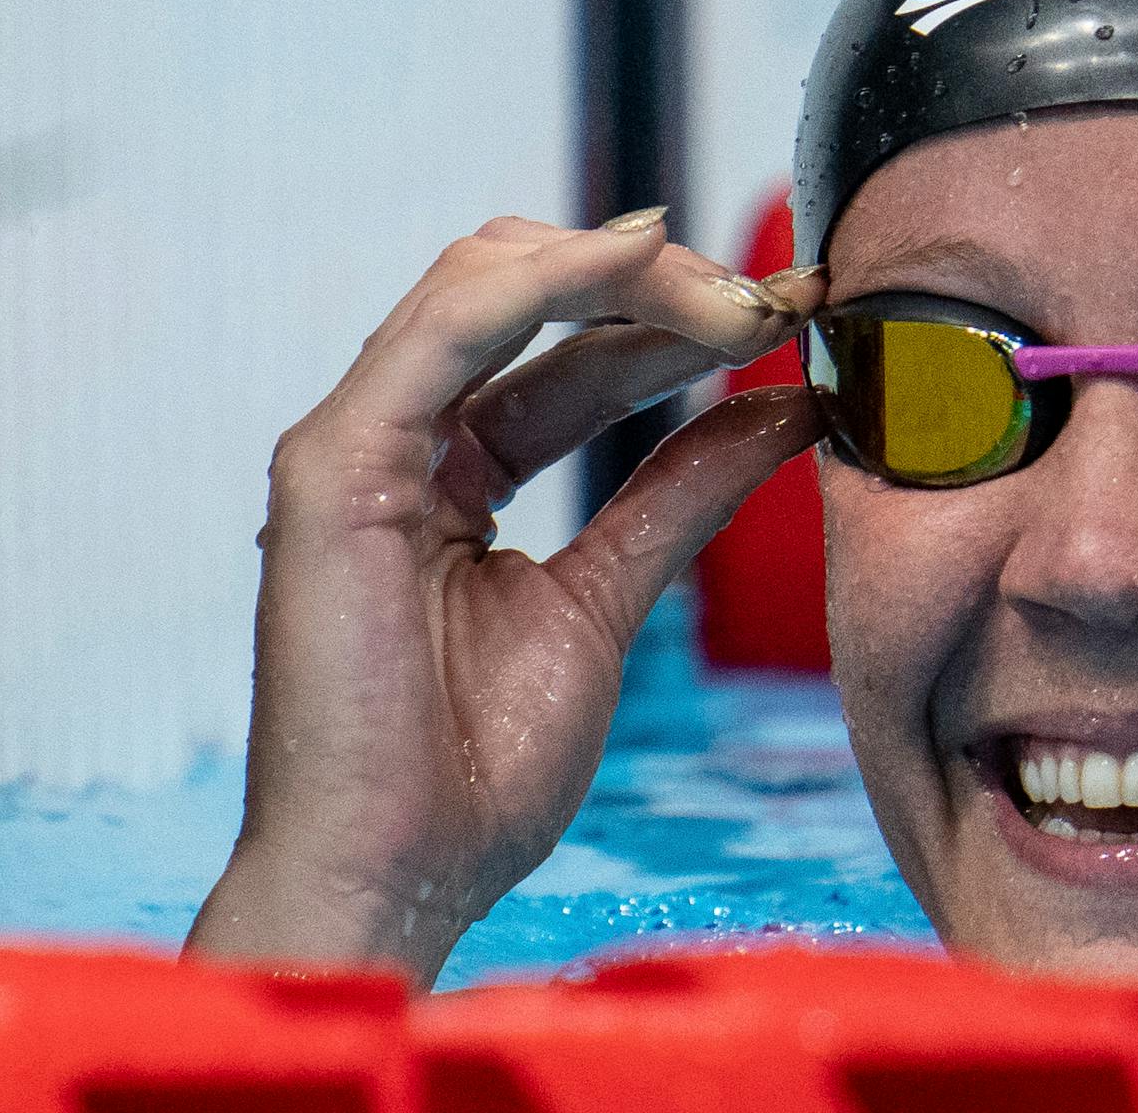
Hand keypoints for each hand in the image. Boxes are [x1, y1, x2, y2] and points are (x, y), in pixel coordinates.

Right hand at [185, 209, 825, 985]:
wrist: (399, 878)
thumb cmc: (477, 771)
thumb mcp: (608, 603)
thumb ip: (680, 496)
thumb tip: (781, 409)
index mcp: (453, 473)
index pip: (572, 355)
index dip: (682, 323)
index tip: (801, 312)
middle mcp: (401, 440)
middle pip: (533, 295)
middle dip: (665, 284)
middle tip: (784, 304)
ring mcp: (360, 442)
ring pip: (490, 280)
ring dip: (630, 270)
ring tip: (745, 300)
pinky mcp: (336, 463)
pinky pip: (449, 326)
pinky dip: (551, 277)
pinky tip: (646, 258)